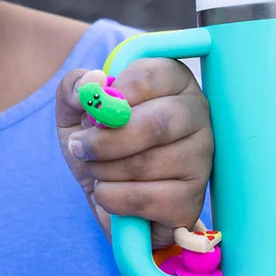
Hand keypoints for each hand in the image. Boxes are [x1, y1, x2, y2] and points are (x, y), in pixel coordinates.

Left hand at [56, 58, 212, 246]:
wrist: (108, 198)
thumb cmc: (98, 145)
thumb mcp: (75, 111)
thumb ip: (75, 86)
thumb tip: (93, 80)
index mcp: (173, 81)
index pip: (149, 77)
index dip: (112, 97)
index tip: (92, 113)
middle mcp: (197, 114)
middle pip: (156, 123)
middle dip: (106, 140)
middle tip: (80, 147)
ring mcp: (201, 157)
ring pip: (148, 163)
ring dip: (104, 170)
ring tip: (96, 170)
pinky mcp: (192, 197)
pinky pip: (146, 198)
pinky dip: (113, 198)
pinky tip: (110, 193)